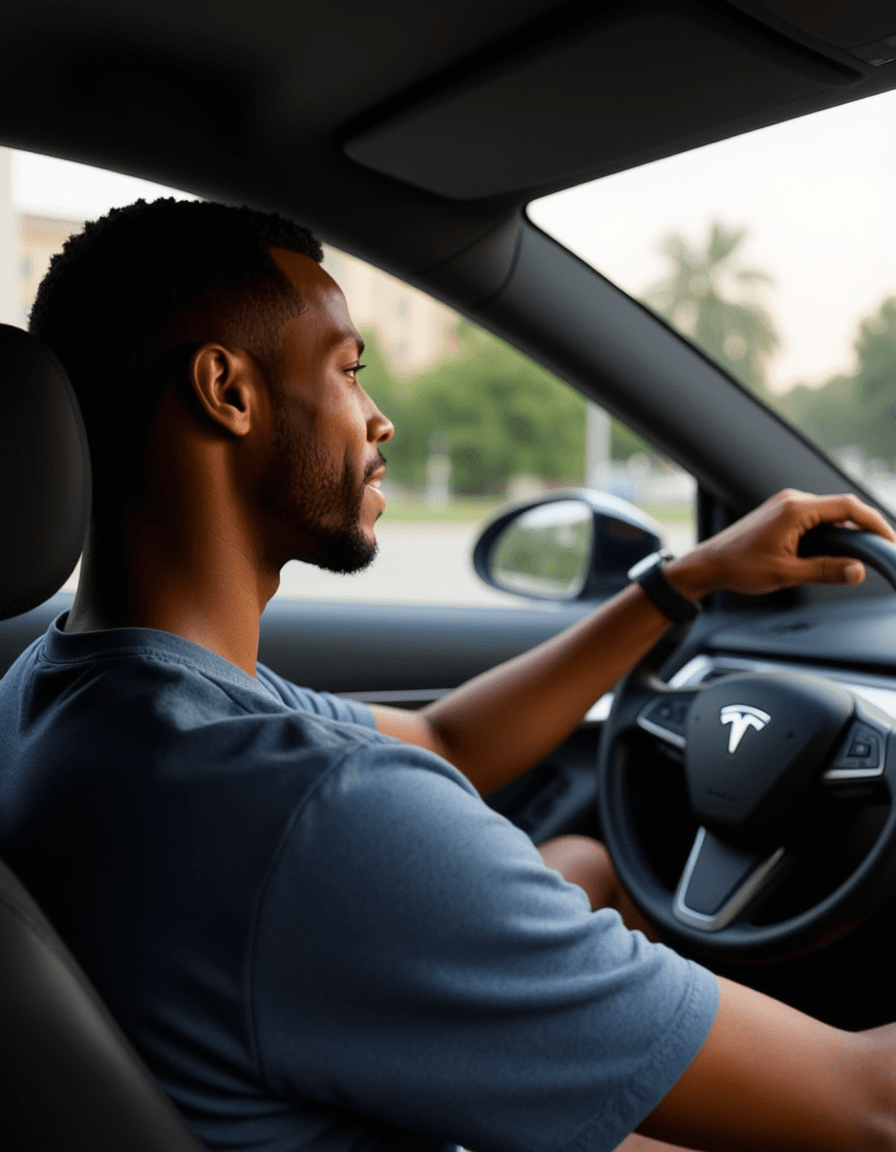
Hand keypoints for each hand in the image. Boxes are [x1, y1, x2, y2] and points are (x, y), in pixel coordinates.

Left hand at [665, 489, 895, 599]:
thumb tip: (857, 571)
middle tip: (884, 547)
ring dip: (848, 529)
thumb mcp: (785, 574)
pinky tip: (838, 547)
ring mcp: (785, 504)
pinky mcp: (781, 512)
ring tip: (866, 549)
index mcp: (794, 509)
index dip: (874, 523)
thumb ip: (825, 571)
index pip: (848, 508)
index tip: (890, 540)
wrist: (708, 564)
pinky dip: (831, 529)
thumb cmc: (738, 567)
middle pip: (841, 507)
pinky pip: (815, 516)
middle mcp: (792, 500)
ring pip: (829, 512)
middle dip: (866, 526)